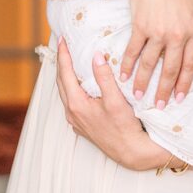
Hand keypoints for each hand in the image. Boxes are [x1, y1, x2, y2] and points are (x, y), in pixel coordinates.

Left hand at [56, 38, 170, 170]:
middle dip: (62, 63)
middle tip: (63, 46)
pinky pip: (71, 102)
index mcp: (76, 104)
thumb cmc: (125, 127)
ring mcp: (76, 121)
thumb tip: (96, 55)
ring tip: (70, 62)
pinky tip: (80, 85)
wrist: (131, 152)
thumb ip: (104, 77)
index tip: (62, 39)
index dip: (63, 55)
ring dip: (66, 76)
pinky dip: (72, 89)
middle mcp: (72, 113)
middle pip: (61, 82)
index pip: (65, 73)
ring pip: (65, 93)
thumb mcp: (116, 100)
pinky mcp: (82, 126)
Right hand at [121, 0, 192, 107]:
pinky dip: (128, 65)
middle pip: (171, 69)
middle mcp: (178, 34)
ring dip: (143, 82)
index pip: (191, 65)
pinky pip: (134, 51)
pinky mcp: (141, 26)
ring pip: (151, 64)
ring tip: (138, 96)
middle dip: (164, 90)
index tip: (179, 98)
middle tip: (159, 106)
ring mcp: (159, 31)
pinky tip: (124, 76)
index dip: (184, 84)